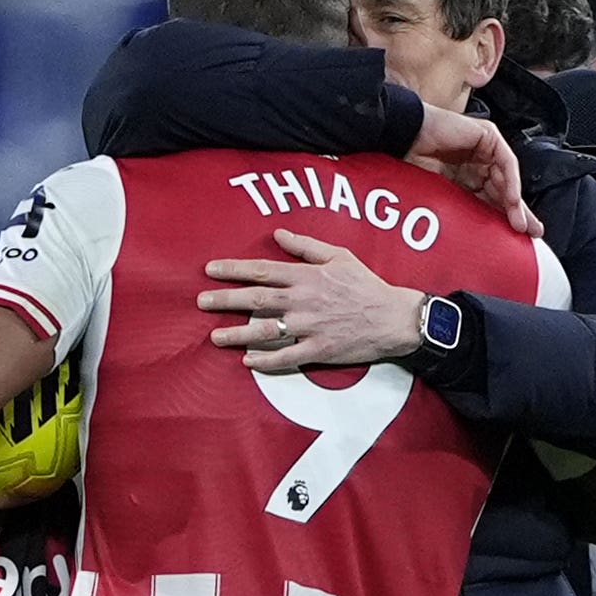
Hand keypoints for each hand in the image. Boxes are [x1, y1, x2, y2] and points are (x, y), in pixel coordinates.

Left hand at [197, 229, 423, 372]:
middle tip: (201, 302)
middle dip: (225, 300)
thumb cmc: (366, 285)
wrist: (393, 318)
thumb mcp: (340, 256)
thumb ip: (306, 245)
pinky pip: (287, 357)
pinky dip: (266, 360)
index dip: (234, 270)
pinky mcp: (319, 350)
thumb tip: (278, 234)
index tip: (211, 270)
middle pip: (256, 299)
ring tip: (215, 337)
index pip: (263, 270)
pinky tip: (247, 360)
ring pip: (266, 330)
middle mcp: (304, 301)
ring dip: (237, 334)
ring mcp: (310, 327)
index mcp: (307, 276)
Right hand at [409, 105, 540, 237]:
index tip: (515, 238)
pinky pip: (506, 162)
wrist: (402, 140)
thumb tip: (480, 237)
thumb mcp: (444, 196)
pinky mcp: (488, 136)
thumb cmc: (412, 166)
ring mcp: (484, 148)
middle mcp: (477, 163)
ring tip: (519, 222)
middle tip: (529, 232)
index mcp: (465, 177)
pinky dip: (511, 182)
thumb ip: (464, 208)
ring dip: (515, 202)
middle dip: (517, 212)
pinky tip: (512, 200)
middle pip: (503, 189)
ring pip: (507, 178)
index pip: (491, 199)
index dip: (502, 218)